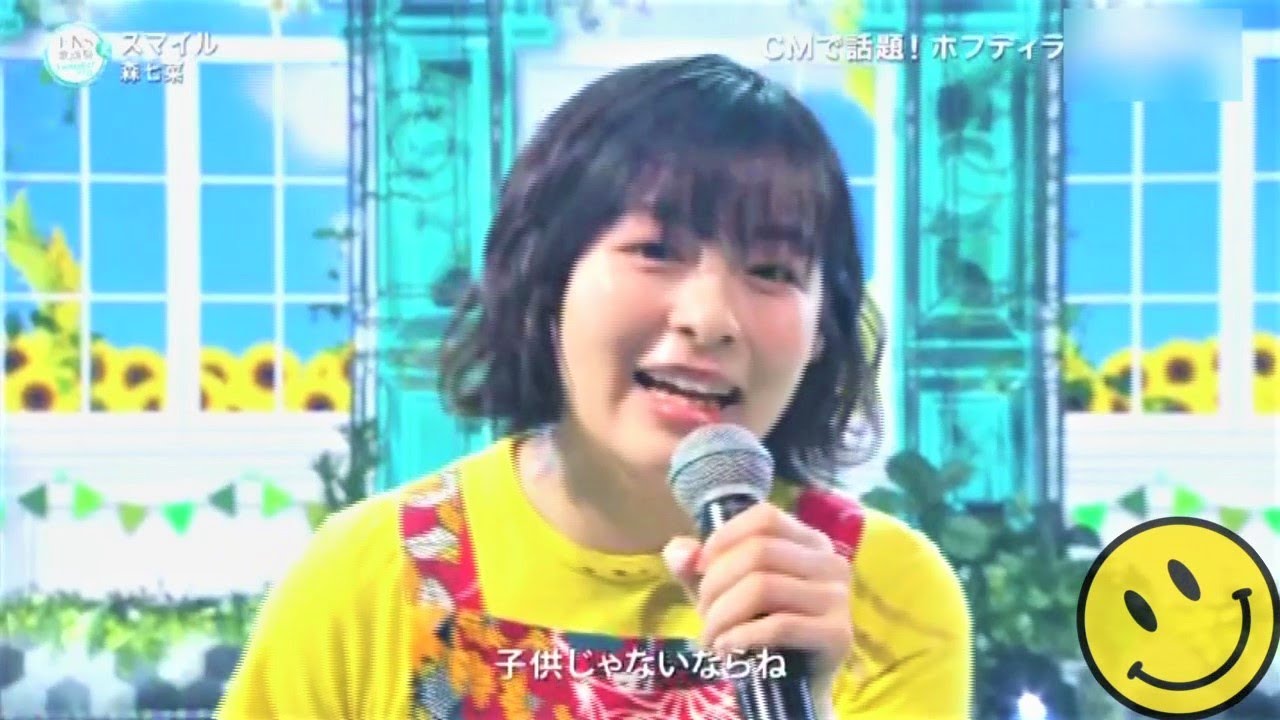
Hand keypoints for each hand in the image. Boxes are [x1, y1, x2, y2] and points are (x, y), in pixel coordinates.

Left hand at [661, 502, 852, 690]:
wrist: (791, 686)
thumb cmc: (758, 629)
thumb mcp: (722, 593)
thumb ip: (695, 569)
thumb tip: (678, 552)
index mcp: (809, 542)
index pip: (766, 517)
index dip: (725, 537)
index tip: (700, 569)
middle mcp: (831, 562)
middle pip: (759, 551)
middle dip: (716, 584)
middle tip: (703, 615)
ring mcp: (838, 598)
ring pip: (764, 587)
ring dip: (723, 615)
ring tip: (711, 637)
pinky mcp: (837, 635)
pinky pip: (779, 626)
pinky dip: (741, 637)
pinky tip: (726, 650)